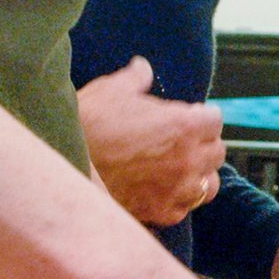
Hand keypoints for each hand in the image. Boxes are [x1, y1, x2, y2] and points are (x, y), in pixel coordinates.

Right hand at [78, 57, 225, 226]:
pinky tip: (164, 191)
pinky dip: (178, 200)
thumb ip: (136, 78)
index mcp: (184, 125)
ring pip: (209, 184)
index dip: (203, 115)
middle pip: (217, 152)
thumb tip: (142, 67)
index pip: (215, 119)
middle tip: (186, 141)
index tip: (193, 115)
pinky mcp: (162, 211)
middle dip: (205, 144)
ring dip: (200, 175)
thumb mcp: (111, 90)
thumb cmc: (87, 122)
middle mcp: (189, 158)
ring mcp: (178, 188)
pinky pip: (184, 208)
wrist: (62, 164)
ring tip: (182, 169)